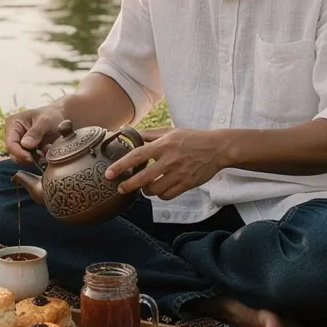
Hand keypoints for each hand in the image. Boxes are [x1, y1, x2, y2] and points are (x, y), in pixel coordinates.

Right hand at [4, 103, 68, 162]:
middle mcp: (13, 134)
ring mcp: (19, 143)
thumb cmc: (51, 115)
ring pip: (21, 159)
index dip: (19, 154)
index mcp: (13, 124)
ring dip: (34, 159)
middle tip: (41, 156)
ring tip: (46, 150)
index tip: (32, 159)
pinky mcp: (26, 150)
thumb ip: (37, 131)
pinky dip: (38, 159)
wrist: (59, 117)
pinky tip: (46, 152)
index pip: (10, 144)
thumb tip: (25, 144)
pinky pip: (29, 160)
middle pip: (13, 154)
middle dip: (27, 158)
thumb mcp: (46, 121)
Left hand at [105, 128, 227, 200]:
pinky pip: (167, 195)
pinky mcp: (186, 184)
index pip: (137, 156)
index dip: (121, 166)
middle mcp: (170, 160)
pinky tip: (159, 189)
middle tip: (120, 188)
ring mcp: (179, 173)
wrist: (217, 148)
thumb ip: (148, 134)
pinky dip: (160, 194)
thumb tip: (128, 133)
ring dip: (146, 190)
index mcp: (163, 145)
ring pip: (155, 190)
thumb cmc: (191, 138)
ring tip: (144, 186)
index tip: (109, 173)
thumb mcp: (170, 131)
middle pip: (143, 178)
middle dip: (128, 185)